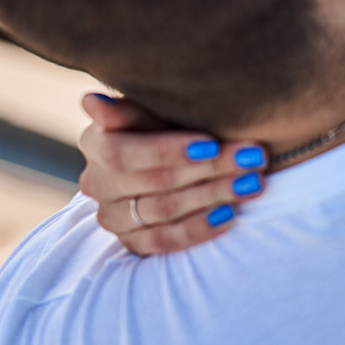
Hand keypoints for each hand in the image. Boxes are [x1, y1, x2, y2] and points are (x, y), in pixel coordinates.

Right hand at [78, 94, 266, 255]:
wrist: (159, 153)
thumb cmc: (159, 118)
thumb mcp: (147, 105)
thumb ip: (125, 108)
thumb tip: (91, 102)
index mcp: (95, 143)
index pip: (125, 154)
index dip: (168, 150)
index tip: (211, 142)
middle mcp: (97, 184)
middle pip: (155, 182)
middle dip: (210, 168)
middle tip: (253, 157)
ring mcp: (112, 217)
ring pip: (165, 211)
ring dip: (214, 196)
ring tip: (252, 182)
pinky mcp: (131, 241)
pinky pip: (165, 242)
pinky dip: (199, 229)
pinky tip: (231, 214)